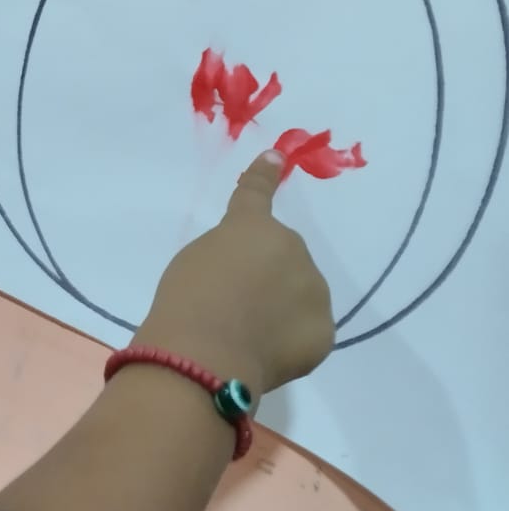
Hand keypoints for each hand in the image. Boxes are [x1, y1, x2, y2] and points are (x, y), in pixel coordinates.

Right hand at [136, 150, 334, 398]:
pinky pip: (307, 330)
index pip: (255, 195)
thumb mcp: (194, 262)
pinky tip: (262, 352)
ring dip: (281, 306)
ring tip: (246, 335)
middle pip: (283, 256)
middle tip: (234, 304)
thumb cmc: (186, 302)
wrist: (205, 352)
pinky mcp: (324, 330)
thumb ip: (226, 255)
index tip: (276, 158)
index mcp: (250, 227)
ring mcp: (313, 289)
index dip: (264, 176)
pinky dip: (290, 339)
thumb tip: (248, 275)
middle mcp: (290, 248)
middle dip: (267, 274)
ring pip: (300, 293)